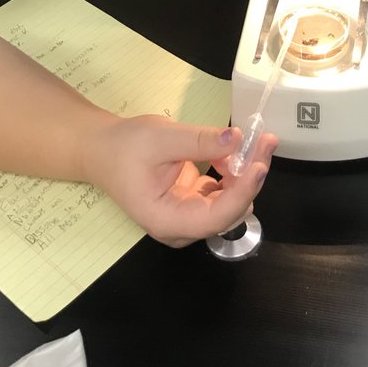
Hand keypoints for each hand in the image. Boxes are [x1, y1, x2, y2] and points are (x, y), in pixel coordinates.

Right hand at [80, 114, 277, 245]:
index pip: (215, 217)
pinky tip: (234, 151)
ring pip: (230, 204)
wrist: (102, 150)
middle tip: (265, 141)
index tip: (259, 164)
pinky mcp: (193, 204)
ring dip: (245, 174)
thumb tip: (237, 139)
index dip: (242, 192)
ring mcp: (188, 218)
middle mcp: (180, 228)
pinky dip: (233, 172)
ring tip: (254, 142)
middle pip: (228, 213)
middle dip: (250, 179)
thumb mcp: (162, 137)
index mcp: (166, 220)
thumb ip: (200, 141)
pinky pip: (222, 193)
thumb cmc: (125, 146)